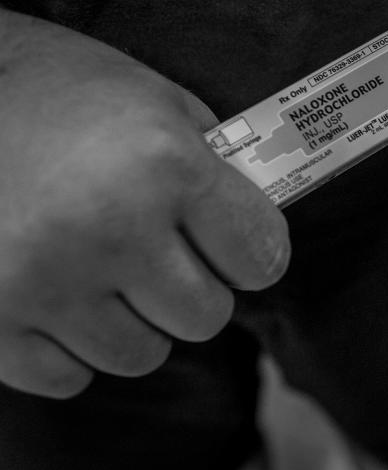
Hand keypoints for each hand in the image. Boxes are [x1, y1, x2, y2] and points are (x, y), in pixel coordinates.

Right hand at [0, 10, 289, 397]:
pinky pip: (69, 377)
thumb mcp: (156, 99)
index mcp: (164, 164)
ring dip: (135, 320)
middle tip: (163, 252)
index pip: (261, 256)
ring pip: (141, 355)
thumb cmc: (59, 91)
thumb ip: (214, 165)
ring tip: (104, 268)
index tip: (237, 246)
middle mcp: (111, 229)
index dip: (254, 251)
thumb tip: (255, 227)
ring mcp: (45, 283)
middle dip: (194, 286)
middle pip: (206, 316)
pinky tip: (60, 293)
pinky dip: (72, 347)